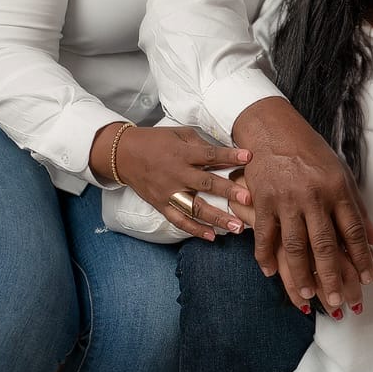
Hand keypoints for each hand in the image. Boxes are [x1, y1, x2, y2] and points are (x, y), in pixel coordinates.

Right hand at [100, 123, 254, 242]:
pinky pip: (178, 220)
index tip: (249, 157)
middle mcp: (176, 173)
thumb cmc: (156, 141)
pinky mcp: (161, 204)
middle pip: (205, 183)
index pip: (209, 154)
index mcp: (182, 152)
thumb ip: (202, 144)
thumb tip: (226, 153)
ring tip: (237, 227)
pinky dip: (194, 230)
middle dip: (228, 191)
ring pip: (194, 208)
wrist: (123, 155)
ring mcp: (168, 192)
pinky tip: (211, 237)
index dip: (229, 156)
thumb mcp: (179, 134)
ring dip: (216, 218)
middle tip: (248, 199)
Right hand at [234, 98, 372, 312]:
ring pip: (295, 246)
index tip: (367, 280)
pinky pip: (265, 235)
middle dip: (334, 277)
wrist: (272, 127)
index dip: (362, 258)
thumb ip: (358, 209)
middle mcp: (314, 196)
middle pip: (325, 245)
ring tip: (308, 296)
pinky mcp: (262, 200)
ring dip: (302, 275)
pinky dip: (266, 256)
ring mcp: (286, 200)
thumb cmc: (310, 152)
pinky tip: (271, 273)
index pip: (353, 231)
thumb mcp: (340, 174)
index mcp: (337, 189)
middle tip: (339, 301)